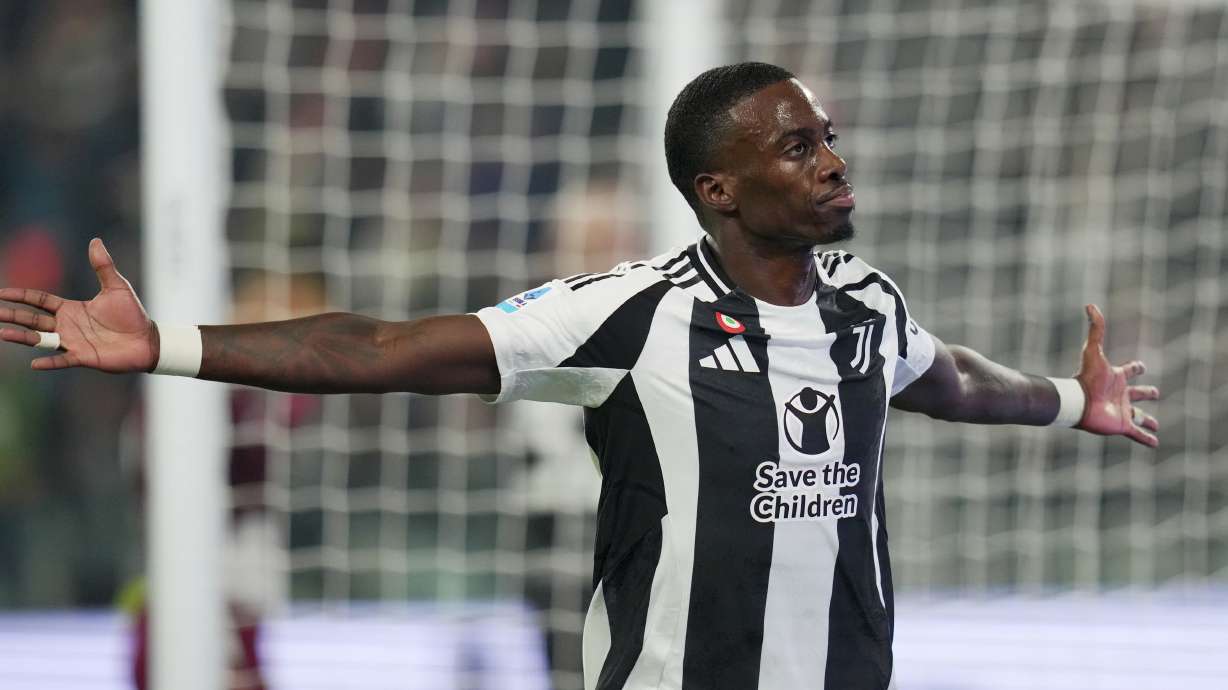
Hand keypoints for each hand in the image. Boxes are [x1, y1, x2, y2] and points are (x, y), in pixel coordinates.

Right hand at [0, 238, 158, 372]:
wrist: (148, 339)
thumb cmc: (132, 314)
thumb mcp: (116, 286)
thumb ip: (103, 266)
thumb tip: (95, 240)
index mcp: (71, 309)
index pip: (39, 300)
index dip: (21, 296)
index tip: (0, 293)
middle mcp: (67, 325)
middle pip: (33, 320)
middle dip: (12, 315)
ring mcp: (73, 342)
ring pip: (41, 340)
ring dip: (22, 337)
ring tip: (3, 333)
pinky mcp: (84, 357)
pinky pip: (62, 360)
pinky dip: (49, 362)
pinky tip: (34, 363)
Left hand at [1074, 304, 1159, 447]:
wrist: (1078, 403)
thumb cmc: (1085, 377)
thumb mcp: (1092, 350)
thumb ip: (1095, 329)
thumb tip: (1090, 305)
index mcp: (1116, 377)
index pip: (1130, 370)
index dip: (1137, 367)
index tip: (1142, 366)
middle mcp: (1120, 394)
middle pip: (1138, 392)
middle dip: (1147, 392)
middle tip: (1155, 393)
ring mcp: (1121, 410)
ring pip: (1139, 415)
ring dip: (1148, 420)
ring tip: (1155, 425)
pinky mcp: (1122, 425)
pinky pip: (1137, 433)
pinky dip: (1146, 438)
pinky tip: (1154, 443)